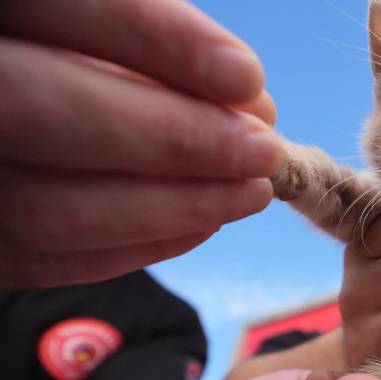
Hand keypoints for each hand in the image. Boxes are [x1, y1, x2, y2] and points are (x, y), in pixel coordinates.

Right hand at [0, 0, 280, 286]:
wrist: (12, 129)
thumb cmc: (70, 72)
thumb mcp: (91, 34)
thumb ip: (146, 47)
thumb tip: (244, 101)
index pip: (57, 8)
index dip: (154, 40)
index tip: (244, 77)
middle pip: (42, 112)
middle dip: (173, 138)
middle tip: (261, 150)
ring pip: (46, 208)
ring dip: (172, 206)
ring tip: (251, 191)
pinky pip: (45, 260)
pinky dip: (138, 245)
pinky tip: (204, 221)